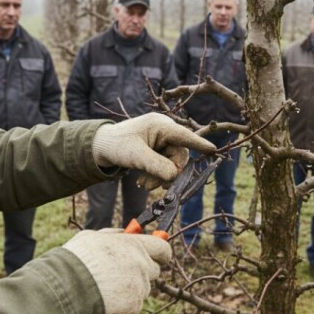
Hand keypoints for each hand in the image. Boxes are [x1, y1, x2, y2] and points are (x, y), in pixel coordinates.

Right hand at [62, 229, 171, 313]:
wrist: (69, 288)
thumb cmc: (77, 259)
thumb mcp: (93, 237)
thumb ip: (114, 235)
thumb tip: (125, 232)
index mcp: (134, 245)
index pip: (162, 248)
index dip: (162, 253)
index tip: (160, 257)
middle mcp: (141, 265)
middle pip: (154, 271)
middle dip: (142, 273)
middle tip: (122, 275)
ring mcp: (139, 286)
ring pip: (141, 289)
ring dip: (129, 290)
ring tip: (104, 288)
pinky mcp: (134, 305)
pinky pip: (132, 306)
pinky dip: (122, 307)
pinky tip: (105, 301)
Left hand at [92, 114, 215, 188]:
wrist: (101, 147)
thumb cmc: (116, 145)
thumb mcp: (135, 156)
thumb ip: (156, 165)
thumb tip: (176, 176)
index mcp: (160, 125)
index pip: (184, 135)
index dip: (199, 144)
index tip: (213, 150)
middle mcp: (164, 131)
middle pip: (179, 155)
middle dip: (169, 173)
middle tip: (156, 187)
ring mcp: (161, 141)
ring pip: (172, 163)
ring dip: (161, 177)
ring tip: (144, 185)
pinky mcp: (158, 150)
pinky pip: (165, 165)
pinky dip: (156, 175)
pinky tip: (144, 181)